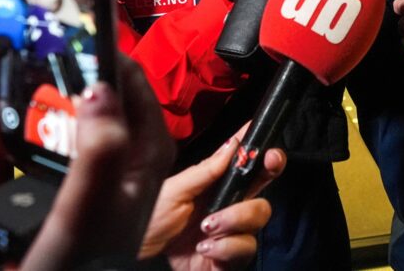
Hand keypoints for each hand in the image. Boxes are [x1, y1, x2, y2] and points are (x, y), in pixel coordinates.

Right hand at [0, 53, 175, 270]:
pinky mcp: (71, 182)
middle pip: (96, 94)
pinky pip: (44, 145)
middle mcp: (127, 152)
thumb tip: (101, 88)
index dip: (103, 53)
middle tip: (26, 54)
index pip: (132, 81)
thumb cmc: (84, 260)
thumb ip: (99, 149)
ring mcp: (98, 166)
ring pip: (65, 117)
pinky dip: (15, 133)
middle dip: (60, 75)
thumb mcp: (89, 204)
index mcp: (146, 149)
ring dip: (30, 102)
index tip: (66, 32)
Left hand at [141, 125, 285, 269]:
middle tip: (265, 165)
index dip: (264, 153)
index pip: (247, 165)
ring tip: (207, 226)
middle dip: (268, 174)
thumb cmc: (150, 219)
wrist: (133, 255)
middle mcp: (228, 207)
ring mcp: (231, 233)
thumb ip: (204, 171)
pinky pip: (245, 248)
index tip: (270, 147)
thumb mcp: (173, 190)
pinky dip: (225, 247)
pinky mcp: (229, 259)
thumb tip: (232, 145)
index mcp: (216, 186)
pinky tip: (204, 248)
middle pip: (263, 188)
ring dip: (235, 218)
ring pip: (258, 217)